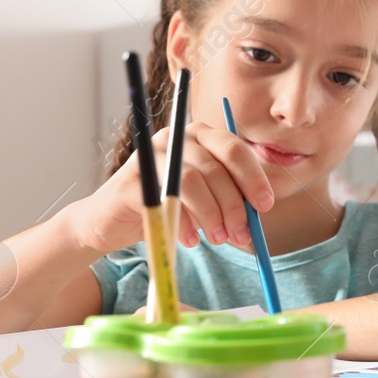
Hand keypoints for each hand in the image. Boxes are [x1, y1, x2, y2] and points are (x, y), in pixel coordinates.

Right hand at [69, 123, 275, 254]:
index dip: (253, 177)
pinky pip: (165, 201)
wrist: (112, 221)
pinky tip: (189, 240)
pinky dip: (183, 224)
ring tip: (218, 239)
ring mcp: (151, 156)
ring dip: (212, 215)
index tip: (264, 205)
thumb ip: (230, 198)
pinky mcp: (131, 179)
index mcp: (200, 137)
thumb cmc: (168, 208)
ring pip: (193, 182)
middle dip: (234, 204)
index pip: (234, 149)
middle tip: (241, 234)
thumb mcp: (206, 200)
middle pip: (216, 167)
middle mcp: (177, 138)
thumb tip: (257, 212)